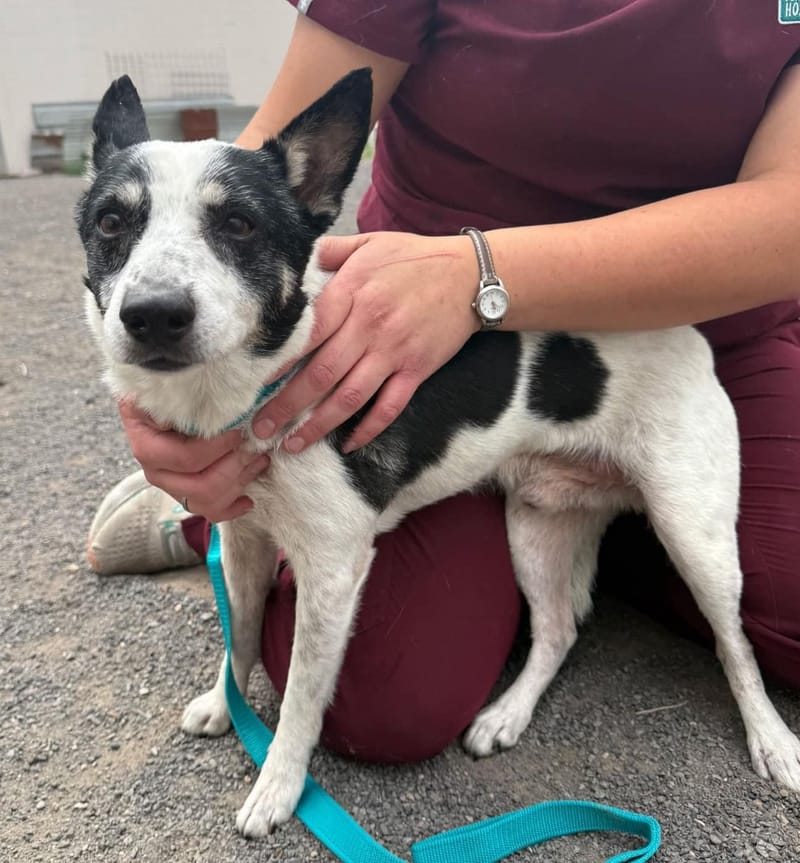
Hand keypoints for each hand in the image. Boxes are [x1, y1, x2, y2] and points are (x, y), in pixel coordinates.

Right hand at [119, 400, 270, 521]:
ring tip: (259, 461)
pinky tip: (248, 499)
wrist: (161, 397)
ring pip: (205, 502)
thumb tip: (216, 407)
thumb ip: (190, 398)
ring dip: (238, 483)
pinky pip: (208, 512)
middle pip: (199, 486)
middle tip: (256, 447)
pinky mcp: (184, 493)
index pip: (187, 457)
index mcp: (147, 441)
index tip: (240, 430)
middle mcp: (153, 468)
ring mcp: (168, 483)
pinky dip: (231, 508)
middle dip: (235, 467)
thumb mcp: (178, 386)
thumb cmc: (175, 389)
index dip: (219, 447)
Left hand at [252, 231, 478, 451]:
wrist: (471, 276)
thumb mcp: (369, 243)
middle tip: (260, 428)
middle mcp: (370, 325)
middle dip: (287, 405)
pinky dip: (369, 429)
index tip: (254, 384)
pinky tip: (348, 444)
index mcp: (353, 292)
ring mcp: (395, 351)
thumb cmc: (416, 258)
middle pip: (321, 373)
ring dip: (318, 425)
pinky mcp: (417, 370)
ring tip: (292, 444)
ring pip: (349, 397)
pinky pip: (390, 407)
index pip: (308, 333)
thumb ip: (329, 252)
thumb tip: (294, 256)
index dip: (279, 362)